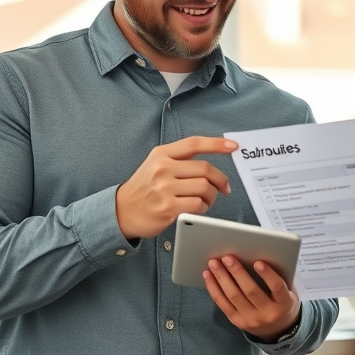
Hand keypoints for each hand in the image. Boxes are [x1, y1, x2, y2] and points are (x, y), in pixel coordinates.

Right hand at [115, 136, 237, 238]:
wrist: (121, 211)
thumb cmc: (144, 188)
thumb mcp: (155, 164)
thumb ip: (179, 160)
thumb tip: (210, 162)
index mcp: (162, 154)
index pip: (194, 144)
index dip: (217, 144)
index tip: (233, 146)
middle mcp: (162, 168)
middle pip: (205, 169)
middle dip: (220, 180)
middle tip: (223, 187)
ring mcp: (164, 188)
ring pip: (205, 188)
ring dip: (211, 196)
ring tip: (206, 200)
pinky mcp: (167, 207)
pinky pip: (198, 205)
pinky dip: (203, 208)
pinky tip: (197, 208)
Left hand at [204, 256, 301, 340]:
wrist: (278, 329)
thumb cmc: (282, 302)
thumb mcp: (288, 291)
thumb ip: (278, 277)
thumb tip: (258, 254)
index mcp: (284, 304)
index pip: (277, 288)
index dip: (268, 275)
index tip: (258, 262)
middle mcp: (267, 314)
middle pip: (251, 291)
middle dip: (237, 272)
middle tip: (227, 257)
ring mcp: (250, 319)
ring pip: (234, 296)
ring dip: (222, 278)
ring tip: (214, 263)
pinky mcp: (237, 321)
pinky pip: (222, 303)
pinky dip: (214, 288)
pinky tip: (208, 276)